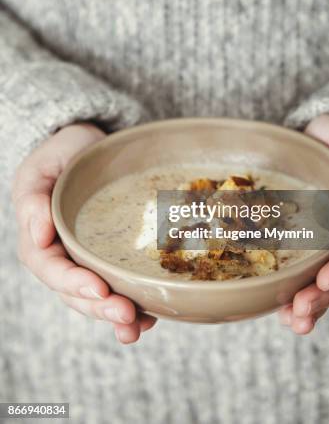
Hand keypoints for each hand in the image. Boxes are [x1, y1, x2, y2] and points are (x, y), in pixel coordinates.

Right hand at [12, 123, 155, 343]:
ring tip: (138, 327)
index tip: (99, 290)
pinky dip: (134, 304)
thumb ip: (32, 199)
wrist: (89, 146)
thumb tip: (38, 237)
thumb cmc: (61, 155)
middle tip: (127, 316)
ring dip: (116, 317)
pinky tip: (151, 315)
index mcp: (40, 241)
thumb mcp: (40, 169)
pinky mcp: (111, 259)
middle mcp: (63, 258)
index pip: (52, 270)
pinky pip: (120, 286)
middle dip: (101, 308)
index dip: (74, 284)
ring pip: (98, 298)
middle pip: (77, 294)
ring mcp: (87, 261)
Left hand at [278, 114, 328, 333]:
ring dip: (312, 306)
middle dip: (323, 297)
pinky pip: (307, 277)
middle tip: (301, 310)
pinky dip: (295, 297)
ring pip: (327, 285)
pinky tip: (281, 312)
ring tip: (294, 321)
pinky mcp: (311, 247)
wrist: (322, 137)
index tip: (324, 279)